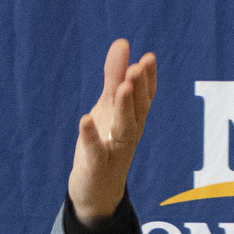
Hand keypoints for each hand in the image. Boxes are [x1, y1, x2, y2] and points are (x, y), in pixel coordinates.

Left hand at [68, 37, 159, 225]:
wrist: (97, 191)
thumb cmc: (106, 143)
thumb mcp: (108, 107)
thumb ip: (115, 76)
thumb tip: (122, 42)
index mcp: (134, 119)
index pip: (145, 97)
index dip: (148, 79)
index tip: (148, 58)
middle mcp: (129, 134)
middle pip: (138, 109)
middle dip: (139, 88)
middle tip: (138, 66)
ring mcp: (115, 151)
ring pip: (124, 129)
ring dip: (124, 108)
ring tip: (122, 87)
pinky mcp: (97, 166)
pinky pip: (96, 151)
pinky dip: (91, 136)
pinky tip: (85, 119)